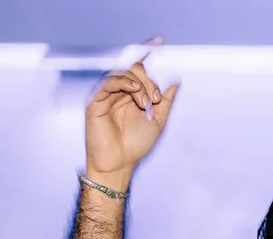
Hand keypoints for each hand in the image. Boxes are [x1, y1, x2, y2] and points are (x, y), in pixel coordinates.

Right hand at [85, 39, 178, 189]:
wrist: (120, 163)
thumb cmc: (135, 145)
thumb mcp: (158, 121)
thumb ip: (165, 100)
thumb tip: (176, 80)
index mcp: (133, 93)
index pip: (139, 68)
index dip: (147, 53)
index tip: (159, 42)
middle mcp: (119, 91)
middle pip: (133, 68)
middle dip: (148, 78)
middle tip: (155, 97)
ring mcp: (107, 94)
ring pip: (122, 73)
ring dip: (138, 84)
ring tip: (146, 102)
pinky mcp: (96, 100)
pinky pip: (109, 82)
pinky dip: (123, 82)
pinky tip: (134, 92)